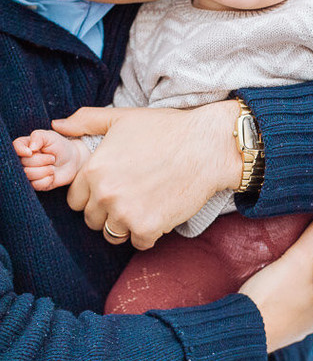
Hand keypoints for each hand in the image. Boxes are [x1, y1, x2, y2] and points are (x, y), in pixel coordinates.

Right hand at [13, 129, 89, 190]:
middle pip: (22, 163)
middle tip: (52, 158)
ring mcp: (28, 173)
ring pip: (28, 174)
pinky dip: (47, 180)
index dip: (21, 151)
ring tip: (52, 166)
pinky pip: (35, 185)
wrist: (72, 160)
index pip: (14, 148)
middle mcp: (22, 160)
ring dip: (45, 170)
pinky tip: (52, 175)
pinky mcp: (35, 184)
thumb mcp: (50, 137)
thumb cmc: (60, 146)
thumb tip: (31, 148)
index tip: (31, 151)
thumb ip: (38, 137)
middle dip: (41, 160)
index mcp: (24, 146)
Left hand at [51, 102, 242, 250]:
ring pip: (112, 235)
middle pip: (92, 220)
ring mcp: (126, 213)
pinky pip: (138, 243)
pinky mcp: (149, 227)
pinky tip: (160, 213)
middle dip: (108, 211)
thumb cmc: (166, 129)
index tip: (114, 187)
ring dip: (125, 225)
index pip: (76, 200)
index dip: (94, 194)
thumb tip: (58, 125)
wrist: (206, 146)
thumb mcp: (122, 117)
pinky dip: (148, 233)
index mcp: (93, 169)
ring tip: (145, 205)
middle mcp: (105, 194)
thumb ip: (86, 120)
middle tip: (132, 196)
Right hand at [240, 210, 312, 351]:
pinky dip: (285, 295)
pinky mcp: (278, 328)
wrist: (239, 330)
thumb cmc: (271, 298)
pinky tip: (277, 284)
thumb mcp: (297, 260)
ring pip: (305, 296)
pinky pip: (287, 306)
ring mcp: (297, 326)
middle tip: (308, 245)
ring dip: (300, 282)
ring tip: (291, 262)